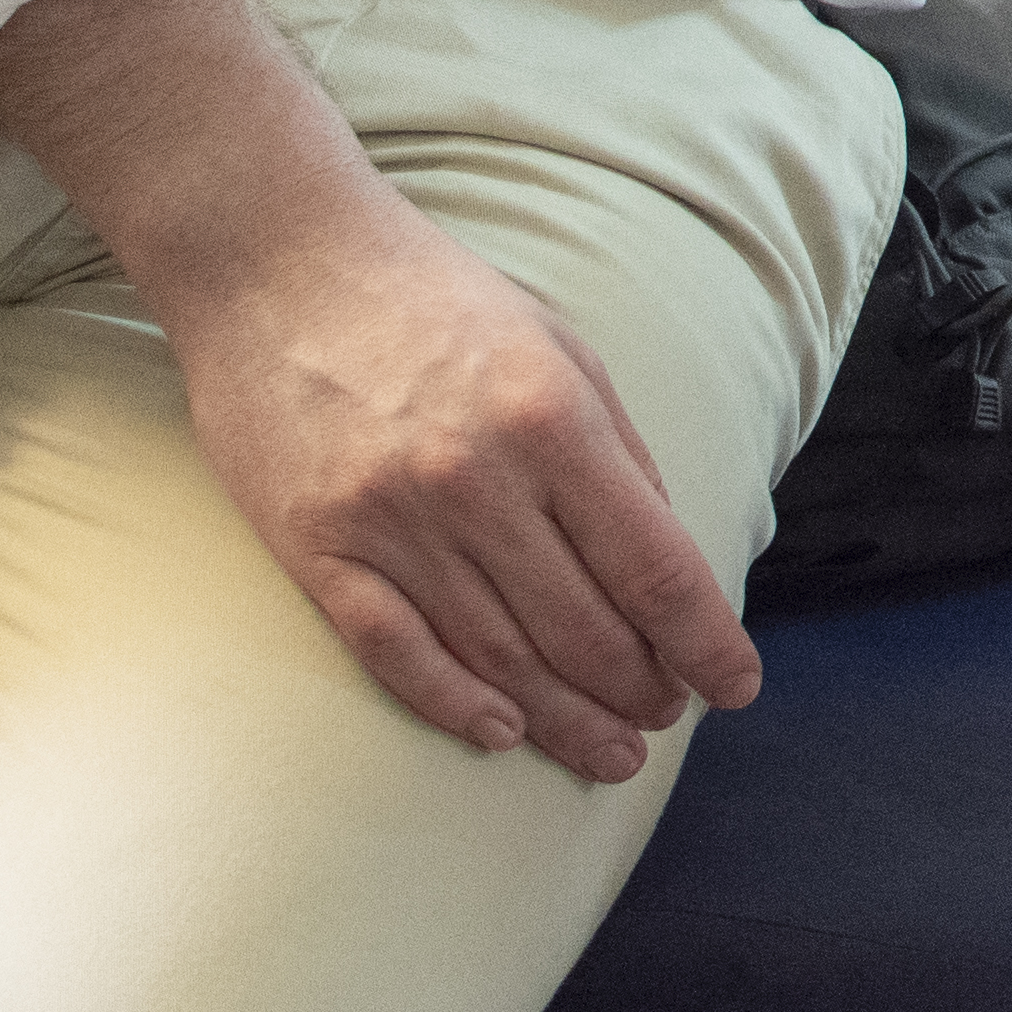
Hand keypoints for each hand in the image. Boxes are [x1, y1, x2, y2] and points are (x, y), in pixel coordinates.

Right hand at [150, 176, 758, 783]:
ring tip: (610, 750)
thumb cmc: (433, 299)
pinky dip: (452, 703)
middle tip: (666, 716)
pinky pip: (394, 650)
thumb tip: (667, 557)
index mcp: (552, 419)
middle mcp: (475, 479)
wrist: (276, 261)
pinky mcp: (315, 547)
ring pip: (497, 655)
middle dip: (641, 686)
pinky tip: (501, 732)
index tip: (735, 684)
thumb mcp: (560, 345)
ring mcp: (389, 520)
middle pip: (583, 626)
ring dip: (565, 717)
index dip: (705, 640)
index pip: (655, 565)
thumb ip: (618, 452)